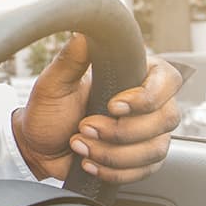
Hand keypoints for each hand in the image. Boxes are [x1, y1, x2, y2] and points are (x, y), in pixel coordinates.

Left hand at [14, 34, 182, 182]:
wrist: (38, 148)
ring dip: (114, 153)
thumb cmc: (48, 112)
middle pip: (166, 118)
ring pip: (156, 149)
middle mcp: (149, 104)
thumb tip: (84, 34)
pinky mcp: (142, 160)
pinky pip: (145, 171)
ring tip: (82, 145)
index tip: (113, 106)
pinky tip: (90, 163)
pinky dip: (114, 171)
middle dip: (122, 131)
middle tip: (85, 127)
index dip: (147, 96)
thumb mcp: (53, 84)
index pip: (167, 79)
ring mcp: (148, 134)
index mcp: (134, 76)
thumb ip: (70, 59)